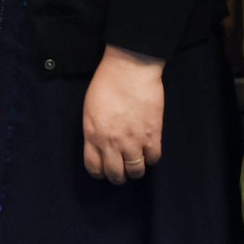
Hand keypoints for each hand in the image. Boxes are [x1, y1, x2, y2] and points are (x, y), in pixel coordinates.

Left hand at [82, 44, 165, 183]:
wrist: (130, 68)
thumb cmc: (107, 82)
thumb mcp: (90, 109)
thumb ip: (94, 130)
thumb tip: (100, 145)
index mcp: (93, 134)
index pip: (94, 167)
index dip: (100, 172)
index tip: (104, 169)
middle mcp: (111, 143)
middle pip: (115, 174)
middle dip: (118, 175)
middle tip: (122, 169)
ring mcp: (133, 140)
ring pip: (136, 170)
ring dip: (136, 169)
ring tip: (137, 161)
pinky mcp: (152, 135)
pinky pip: (153, 158)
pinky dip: (151, 157)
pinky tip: (148, 149)